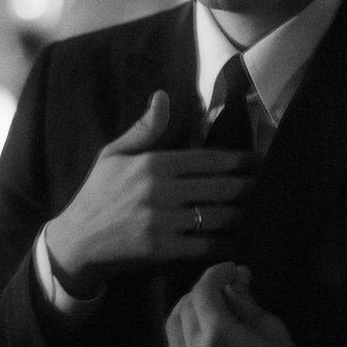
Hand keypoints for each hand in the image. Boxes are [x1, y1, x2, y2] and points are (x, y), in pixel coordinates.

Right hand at [45, 91, 253, 297]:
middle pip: (219, 188)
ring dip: (243, 215)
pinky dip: (226, 244)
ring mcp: (161, 222)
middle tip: (270, 186)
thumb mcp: (113, 155)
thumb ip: (144, 129)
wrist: (75, 242)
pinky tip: (241, 241)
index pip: (208, 159)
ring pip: (216, 217)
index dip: (239, 161)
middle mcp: (159, 191)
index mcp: (152, 164)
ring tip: (261, 212)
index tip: (259, 161)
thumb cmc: (96, 195)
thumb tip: (163, 96)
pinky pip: (204, 246)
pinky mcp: (161, 250)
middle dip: (249, 187)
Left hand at [166, 262, 332, 346]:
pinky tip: (203, 331)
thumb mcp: (270, 327)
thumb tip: (235, 277)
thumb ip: (244, 301)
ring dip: (189, 310)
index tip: (231, 269)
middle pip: (186, 306)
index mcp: (218, 336)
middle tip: (225, 287)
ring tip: (211, 306)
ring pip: (172, 327)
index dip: (216, 273)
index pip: (203, 291)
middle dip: (204, 290)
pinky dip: (184, 334)